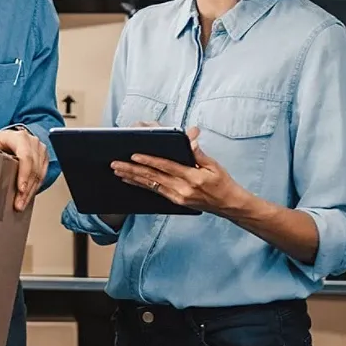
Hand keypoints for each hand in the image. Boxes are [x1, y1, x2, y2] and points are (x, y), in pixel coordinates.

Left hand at [0, 127, 47, 211]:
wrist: (12, 138)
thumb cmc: (0, 140)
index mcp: (19, 138)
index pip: (26, 156)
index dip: (24, 173)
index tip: (20, 188)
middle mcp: (32, 143)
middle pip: (33, 169)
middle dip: (26, 189)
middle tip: (18, 203)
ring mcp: (40, 151)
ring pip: (39, 175)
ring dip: (30, 192)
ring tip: (21, 204)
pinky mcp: (43, 160)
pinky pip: (42, 177)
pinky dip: (34, 189)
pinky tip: (27, 197)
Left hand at [111, 126, 243, 215]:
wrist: (228, 205)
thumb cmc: (222, 182)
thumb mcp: (214, 165)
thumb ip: (199, 153)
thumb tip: (190, 139)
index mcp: (193, 178)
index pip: (166, 167)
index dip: (149, 161)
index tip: (134, 155)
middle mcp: (182, 189)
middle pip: (153, 177)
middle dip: (132, 170)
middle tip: (116, 164)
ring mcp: (178, 197)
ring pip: (151, 185)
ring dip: (132, 178)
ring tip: (117, 171)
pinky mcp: (176, 202)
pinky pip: (155, 192)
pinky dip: (141, 185)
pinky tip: (130, 181)